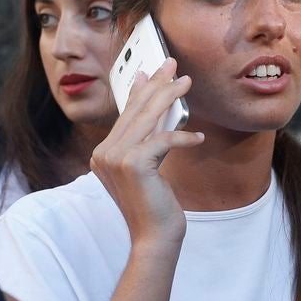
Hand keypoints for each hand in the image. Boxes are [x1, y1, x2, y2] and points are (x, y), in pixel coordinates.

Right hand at [90, 58, 203, 248]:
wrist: (153, 237)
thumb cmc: (154, 205)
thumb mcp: (149, 167)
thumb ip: (147, 140)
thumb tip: (159, 111)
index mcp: (103, 153)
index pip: (125, 114)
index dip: (138, 90)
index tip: (149, 71)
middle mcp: (103, 153)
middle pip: (135, 111)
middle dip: (156, 84)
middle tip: (172, 64)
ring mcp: (114, 158)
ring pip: (147, 119)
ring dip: (169, 97)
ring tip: (186, 82)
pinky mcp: (133, 164)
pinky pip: (162, 140)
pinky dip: (182, 137)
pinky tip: (197, 137)